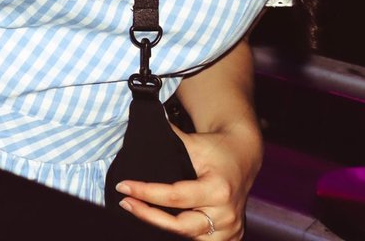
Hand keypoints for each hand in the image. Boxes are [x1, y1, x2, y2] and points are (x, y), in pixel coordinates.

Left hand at [116, 123, 259, 238]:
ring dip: (164, 228)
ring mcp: (231, 228)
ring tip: (141, 212)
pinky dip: (183, 235)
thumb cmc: (215, 148)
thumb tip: (134, 133)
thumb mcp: (192, 141)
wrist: (242, 155)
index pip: (175, 197)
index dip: (145, 193)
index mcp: (218, 190)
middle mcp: (226, 213)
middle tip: (125, 203)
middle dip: (149, 216)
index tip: (123, 186)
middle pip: (181, 226)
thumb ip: (166, 139)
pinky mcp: (232, 236)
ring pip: (190, 238)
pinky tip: (163, 224)